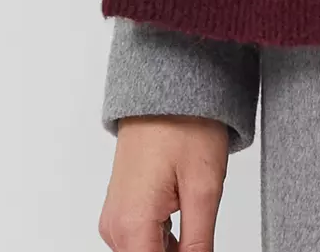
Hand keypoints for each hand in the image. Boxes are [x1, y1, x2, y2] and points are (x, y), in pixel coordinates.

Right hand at [98, 115, 231, 251]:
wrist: (167, 84)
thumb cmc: (185, 124)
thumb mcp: (204, 189)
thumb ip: (199, 245)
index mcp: (131, 225)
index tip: (199, 247)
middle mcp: (114, 225)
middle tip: (199, 230)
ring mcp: (115, 215)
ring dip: (171, 250)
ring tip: (194, 220)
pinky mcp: (122, 206)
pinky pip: (140, 238)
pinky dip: (162, 238)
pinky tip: (183, 216)